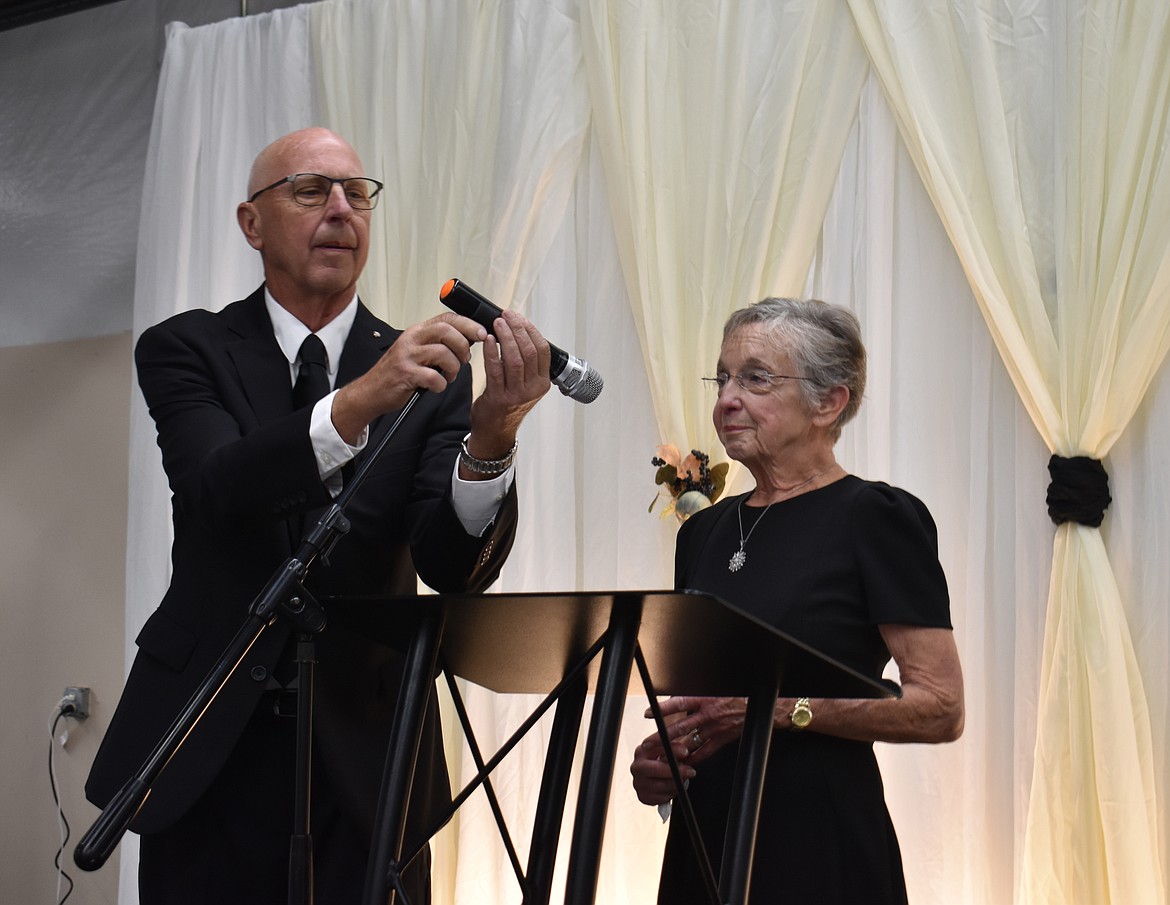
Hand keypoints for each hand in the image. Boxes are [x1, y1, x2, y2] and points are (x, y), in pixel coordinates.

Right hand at [331, 312, 485, 443]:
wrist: (371, 391)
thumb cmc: (397, 373)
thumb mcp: (417, 351)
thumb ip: (437, 343)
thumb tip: (467, 340)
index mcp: (417, 332)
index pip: (447, 318)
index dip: (469, 324)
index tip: (482, 334)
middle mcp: (412, 339)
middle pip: (446, 330)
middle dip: (463, 345)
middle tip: (464, 359)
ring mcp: (407, 356)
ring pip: (442, 352)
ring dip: (454, 367)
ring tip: (449, 376)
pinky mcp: (405, 374)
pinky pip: (433, 377)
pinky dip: (441, 384)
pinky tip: (436, 386)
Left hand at [464, 309, 551, 463]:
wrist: (494, 431)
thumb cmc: (507, 403)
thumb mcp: (525, 384)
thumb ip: (525, 362)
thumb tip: (516, 330)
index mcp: (542, 383)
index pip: (542, 350)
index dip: (530, 330)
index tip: (518, 318)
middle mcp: (533, 389)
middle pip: (529, 352)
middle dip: (517, 330)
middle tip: (506, 316)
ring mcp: (517, 395)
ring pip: (515, 359)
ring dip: (505, 338)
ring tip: (497, 324)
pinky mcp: (499, 398)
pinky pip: (495, 370)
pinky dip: (491, 352)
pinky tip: (487, 340)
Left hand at [629, 696, 746, 805]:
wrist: (754, 706)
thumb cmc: (733, 695)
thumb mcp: (713, 690)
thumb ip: (695, 695)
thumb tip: (677, 697)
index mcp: (704, 699)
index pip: (680, 703)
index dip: (663, 709)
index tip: (649, 713)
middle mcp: (708, 714)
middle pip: (681, 727)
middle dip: (663, 736)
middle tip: (648, 743)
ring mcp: (715, 728)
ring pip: (691, 741)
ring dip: (675, 750)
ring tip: (662, 756)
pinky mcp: (722, 739)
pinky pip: (705, 751)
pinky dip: (694, 758)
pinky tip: (685, 762)